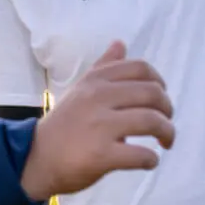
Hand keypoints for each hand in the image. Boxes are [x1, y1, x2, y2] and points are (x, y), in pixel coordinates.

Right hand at [22, 43, 175, 200]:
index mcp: (95, 81)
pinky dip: (152, 159)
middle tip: (165, 124)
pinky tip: (149, 161)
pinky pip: (141, 154)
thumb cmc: (64, 125)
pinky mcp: (101, 155)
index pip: (140, 68)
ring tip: (165, 143)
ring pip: (152, 121)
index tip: (159, 100)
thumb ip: (103, 68)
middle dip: (168, 110)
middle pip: (152, 93)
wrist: (36, 158)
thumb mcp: (81, 90)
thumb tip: (120, 43)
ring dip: (167, 133)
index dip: (159, 82)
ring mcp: (100, 126)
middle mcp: (98, 98)